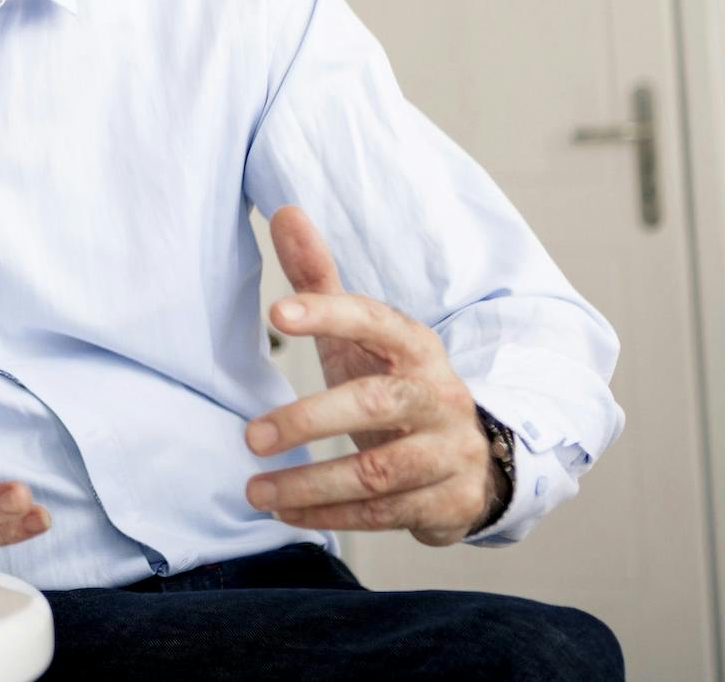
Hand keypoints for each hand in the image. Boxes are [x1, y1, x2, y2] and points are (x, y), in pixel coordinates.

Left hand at [244, 206, 495, 545]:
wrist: (474, 457)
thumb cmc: (395, 384)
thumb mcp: (360, 335)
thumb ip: (320, 278)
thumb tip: (284, 210)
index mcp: (414, 346)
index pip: (374, 320)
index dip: (328, 313)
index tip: (276, 313)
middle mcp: (437, 396)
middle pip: (375, 404)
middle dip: (309, 419)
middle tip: (250, 435)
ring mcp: (449, 453)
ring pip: (378, 472)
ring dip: (311, 483)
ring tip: (253, 488)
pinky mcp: (448, 502)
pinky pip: (385, 513)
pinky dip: (329, 515)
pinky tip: (283, 510)